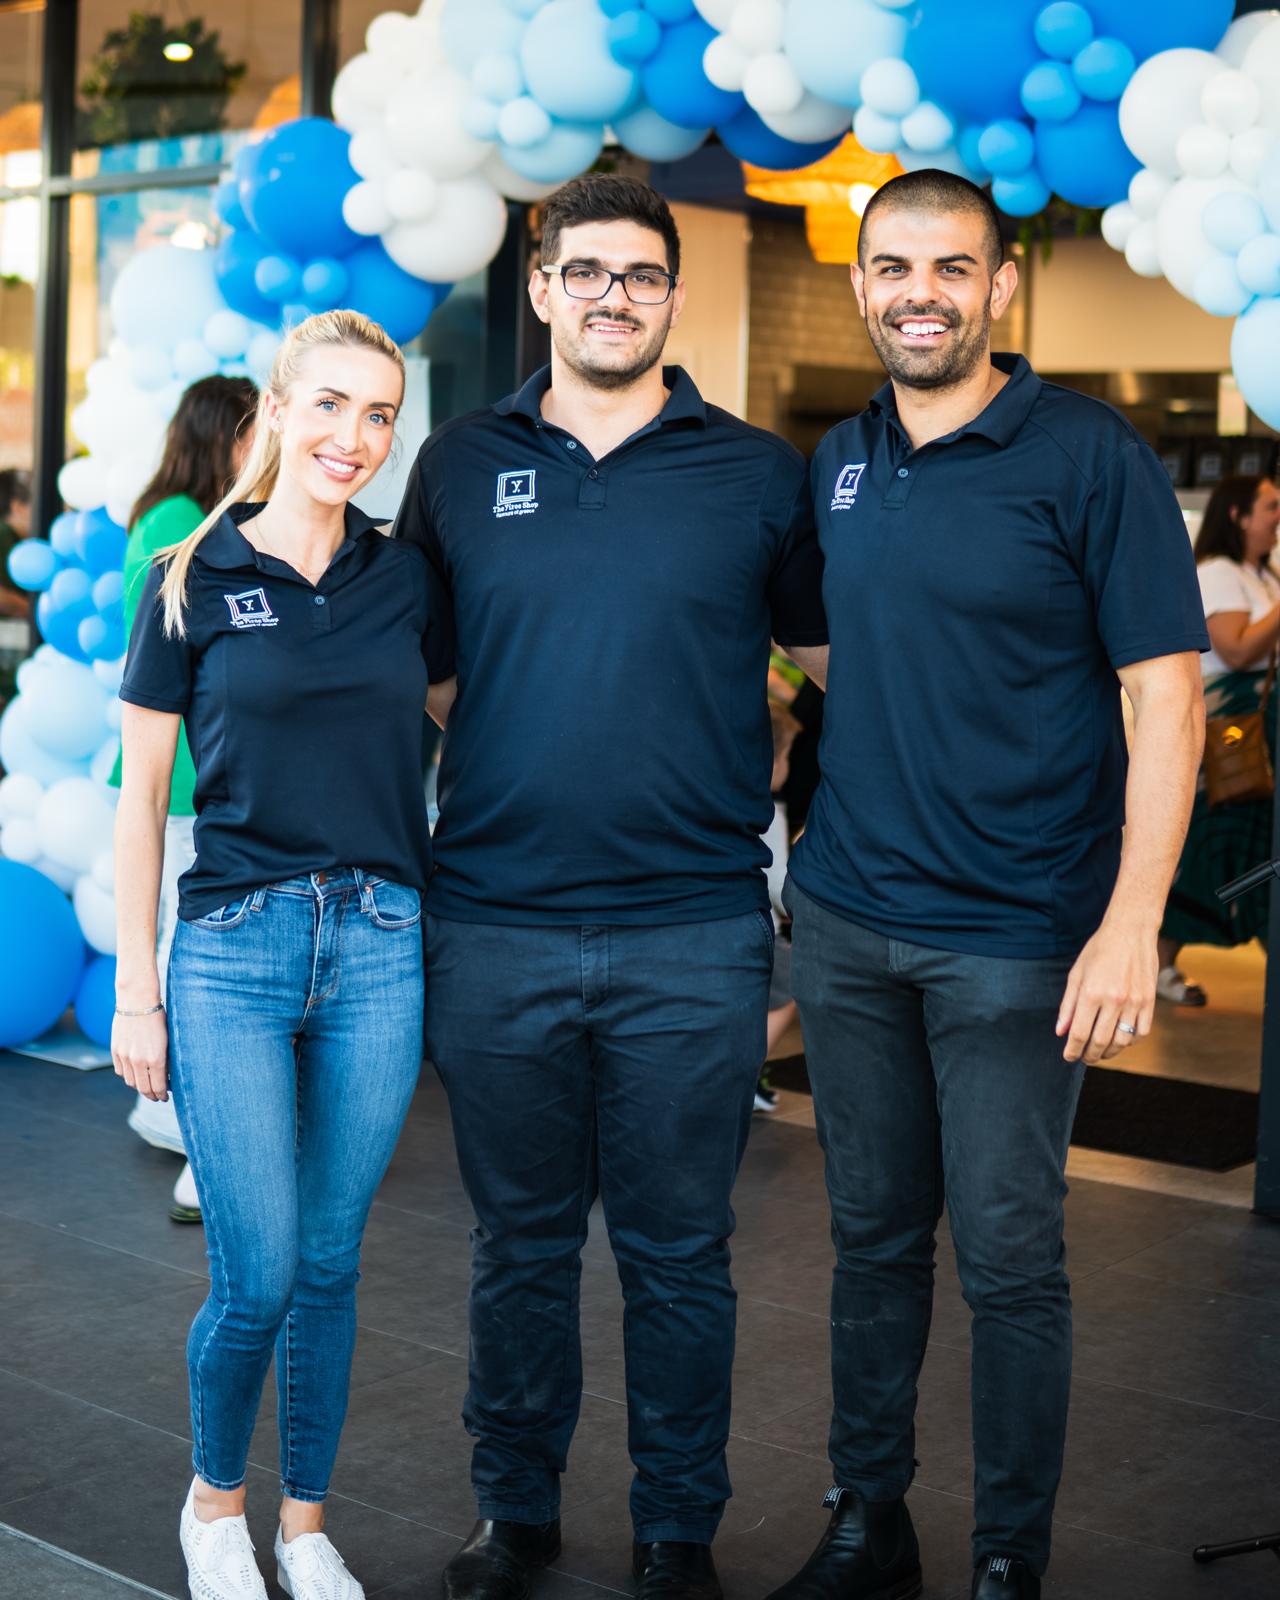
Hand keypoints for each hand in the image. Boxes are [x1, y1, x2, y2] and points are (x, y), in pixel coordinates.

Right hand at [112, 1009, 169, 1100]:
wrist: (138, 1002)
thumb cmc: (159, 1019)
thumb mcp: (168, 1040)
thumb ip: (166, 1059)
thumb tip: (167, 1076)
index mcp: (156, 1059)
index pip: (158, 1087)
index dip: (162, 1095)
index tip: (165, 1097)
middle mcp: (139, 1061)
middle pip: (143, 1088)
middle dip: (151, 1095)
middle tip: (156, 1097)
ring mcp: (125, 1056)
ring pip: (130, 1082)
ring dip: (138, 1086)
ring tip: (146, 1086)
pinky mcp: (116, 1051)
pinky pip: (121, 1071)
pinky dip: (128, 1075)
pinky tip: (135, 1073)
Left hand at [1055, 920, 1156, 1065]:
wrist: (1131, 931)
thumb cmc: (1099, 950)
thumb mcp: (1076, 974)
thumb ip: (1068, 1005)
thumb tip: (1061, 1032)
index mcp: (1091, 993)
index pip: (1080, 1033)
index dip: (1073, 1050)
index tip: (1069, 1057)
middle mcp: (1114, 1000)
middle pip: (1100, 1041)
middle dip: (1090, 1055)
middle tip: (1084, 1058)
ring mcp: (1135, 1002)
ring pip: (1122, 1041)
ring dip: (1110, 1051)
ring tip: (1100, 1051)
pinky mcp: (1150, 1001)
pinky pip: (1141, 1032)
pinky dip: (1130, 1041)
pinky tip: (1120, 1039)